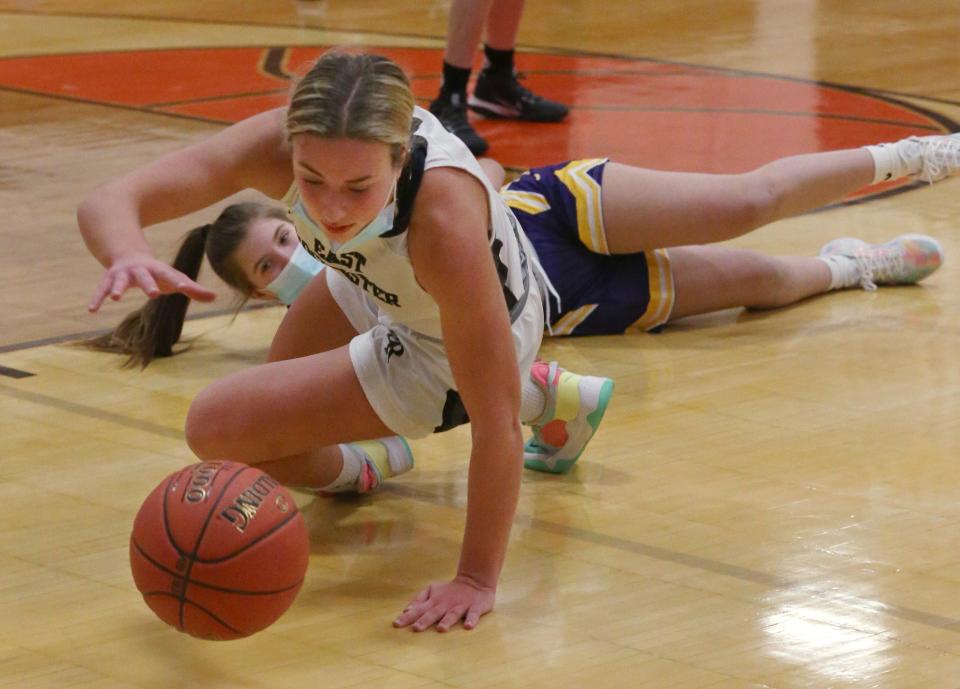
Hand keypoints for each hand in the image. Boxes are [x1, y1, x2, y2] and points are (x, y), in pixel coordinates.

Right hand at [88, 253, 216, 311]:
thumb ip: (193, 289)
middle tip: (154, 294)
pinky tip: (91, 310)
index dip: (179, 280)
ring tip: (115, 298)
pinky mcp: (109, 279)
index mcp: (159, 270)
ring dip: (117, 288)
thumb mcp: (174, 278)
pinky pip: (100, 289)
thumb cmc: (157, 272)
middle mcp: (140, 270)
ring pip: (119, 281)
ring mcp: (123, 274)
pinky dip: (96, 298)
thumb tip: (215, 298)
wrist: (128, 254)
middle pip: (145, 277)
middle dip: (149, 284)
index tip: (186, 285)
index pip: (171, 276)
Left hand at [393, 576, 494, 631]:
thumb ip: (419, 600)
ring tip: (441, 629)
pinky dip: (471, 619)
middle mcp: (446, 604)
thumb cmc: (449, 590)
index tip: (396, 624)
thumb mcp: (432, 590)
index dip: (407, 617)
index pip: (418, 610)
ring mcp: (461, 605)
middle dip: (425, 621)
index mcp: (434, 601)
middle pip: (434, 613)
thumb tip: (406, 611)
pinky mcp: (475, 607)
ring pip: (453, 614)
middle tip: (416, 629)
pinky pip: (473, 614)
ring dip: (447, 621)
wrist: (475, 581)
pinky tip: (468, 626)